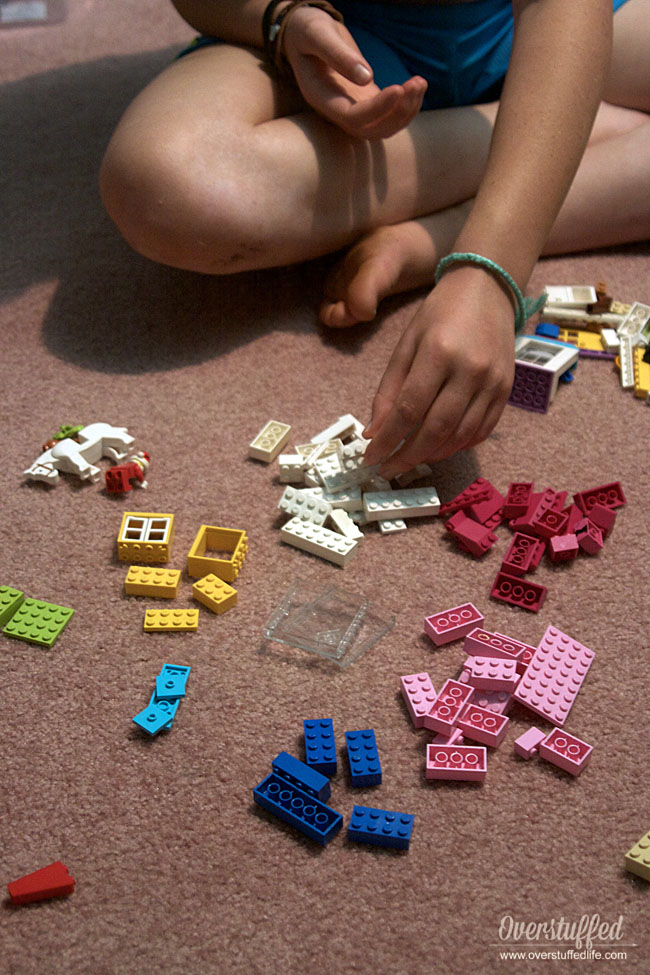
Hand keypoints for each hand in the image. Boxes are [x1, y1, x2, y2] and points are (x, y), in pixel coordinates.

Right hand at [282, 7, 426, 139]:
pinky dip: (406, 105)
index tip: (398, 87)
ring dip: (406, 111)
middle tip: (416, 83)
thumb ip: (338, 55)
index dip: (378, 108)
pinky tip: (417, 85)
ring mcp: (352, 109)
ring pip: (383, 128)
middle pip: (371, 131)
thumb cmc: (307, 30)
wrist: (304, 34)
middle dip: (397, 113)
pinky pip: (388, 116)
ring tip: (420, 83)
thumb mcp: (317, 34)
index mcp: (322, 98)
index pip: (353, 118)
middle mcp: (337, 111)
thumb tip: (368, 78)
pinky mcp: (366, 102)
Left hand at [363, 267, 516, 475]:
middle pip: (436, 429)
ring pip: (460, 436)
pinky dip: (458, 446)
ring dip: (432, 454)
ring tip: (410, 459)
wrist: (488, 290)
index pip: (409, 409)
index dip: (388, 440)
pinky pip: (481, 431)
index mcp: (438, 353)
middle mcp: (470, 370)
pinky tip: (439, 447)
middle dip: (408, 456)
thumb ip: (389, 389)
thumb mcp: (406, 344)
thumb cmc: (440, 314)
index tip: (371, 457)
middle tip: (388, 470)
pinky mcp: (506, 390)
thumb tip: (375, 432)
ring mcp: (493, 383)